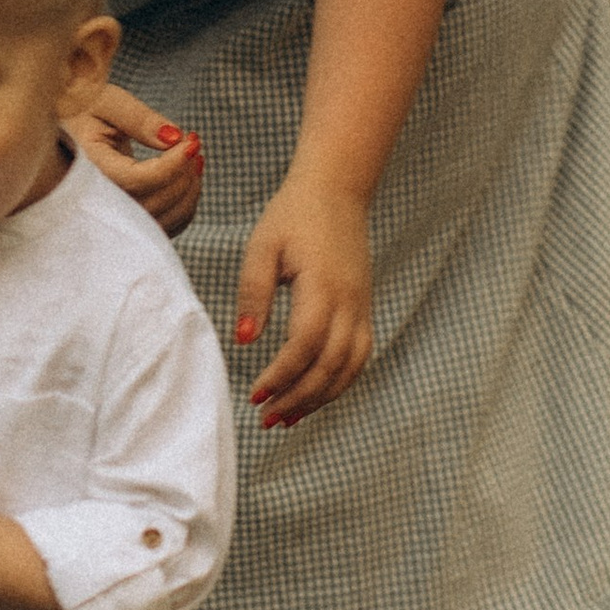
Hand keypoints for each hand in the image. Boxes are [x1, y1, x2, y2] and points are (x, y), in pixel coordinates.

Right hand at [68, 82, 203, 237]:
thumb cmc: (81, 112)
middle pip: (153, 204)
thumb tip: (174, 137)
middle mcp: (94, 204)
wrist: (56, 135)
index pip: (139, 180)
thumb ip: (138, 118)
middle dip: (184, 175)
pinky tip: (187, 176)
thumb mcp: (105, 103)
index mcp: (86, 170)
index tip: (191, 139)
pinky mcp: (122, 225)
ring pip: (161, 222)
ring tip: (193, 156)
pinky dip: (184, 206)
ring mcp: (107, 220)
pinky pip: (162, 227)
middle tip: (193, 143)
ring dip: (188, 191)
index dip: (173, 163)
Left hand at [235, 174, 373, 427]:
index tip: (255, 395)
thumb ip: (253, 293)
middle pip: (330, 366)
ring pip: (350, 368)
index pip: (305, 345)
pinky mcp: (364, 309)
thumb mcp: (262, 247)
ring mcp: (362, 307)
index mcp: (322, 286)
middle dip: (298, 398)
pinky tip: (313, 396)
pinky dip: (339, 383)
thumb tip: (244, 340)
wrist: (336, 190)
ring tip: (287, 418)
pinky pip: (360, 357)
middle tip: (266, 419)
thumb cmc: (293, 215)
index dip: (281, 376)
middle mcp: (349, 302)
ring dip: (320, 398)